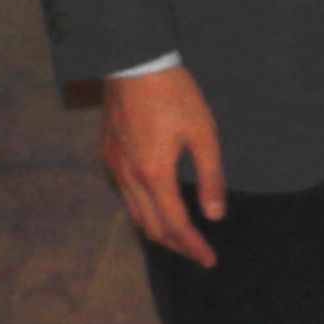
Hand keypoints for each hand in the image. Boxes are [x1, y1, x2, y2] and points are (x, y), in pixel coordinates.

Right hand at [98, 64, 226, 265]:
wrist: (134, 62)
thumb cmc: (174, 95)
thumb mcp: (204, 134)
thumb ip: (211, 176)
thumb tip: (215, 215)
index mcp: (154, 174)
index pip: (175, 224)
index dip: (192, 247)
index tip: (209, 261)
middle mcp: (129, 176)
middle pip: (150, 226)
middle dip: (175, 244)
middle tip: (197, 253)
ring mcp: (114, 165)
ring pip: (133, 212)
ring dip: (156, 229)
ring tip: (178, 236)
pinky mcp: (107, 152)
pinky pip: (124, 193)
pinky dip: (142, 209)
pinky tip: (155, 204)